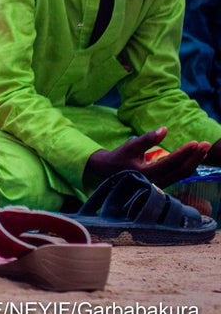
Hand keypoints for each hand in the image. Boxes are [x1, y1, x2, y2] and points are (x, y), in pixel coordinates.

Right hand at [85, 127, 210, 186]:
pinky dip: (189, 165)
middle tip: (205, 143)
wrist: (109, 172)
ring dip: (195, 161)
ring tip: (204, 149)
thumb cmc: (119, 157)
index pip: (171, 163)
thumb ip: (147, 139)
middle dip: (195, 157)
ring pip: (182, 174)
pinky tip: (195, 157)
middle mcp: (156, 182)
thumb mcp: (130, 146)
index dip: (184, 152)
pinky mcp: (163, 183)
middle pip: (181, 170)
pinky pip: (179, 175)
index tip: (195, 142)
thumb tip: (164, 129)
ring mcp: (160, 184)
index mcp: (146, 173)